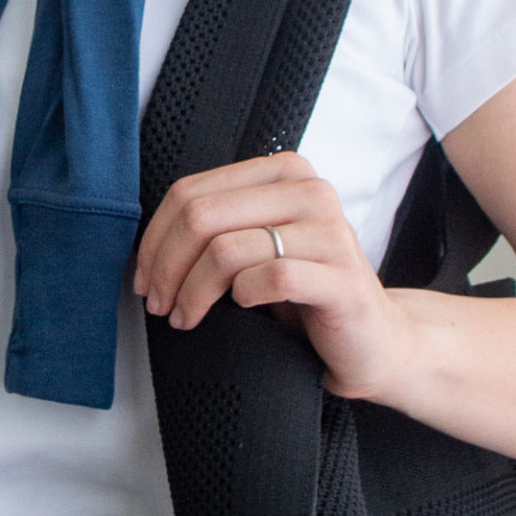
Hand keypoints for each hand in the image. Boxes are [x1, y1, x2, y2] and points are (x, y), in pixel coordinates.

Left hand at [133, 152, 409, 397]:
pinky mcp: (341, 277)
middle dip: (166, 266)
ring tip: (185, 318)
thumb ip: (217, 229)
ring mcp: (330, 232)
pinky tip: (242, 311)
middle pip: (201, 217)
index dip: (154, 239)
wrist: (372, 341)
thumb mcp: (255, 249)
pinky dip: (242, 299)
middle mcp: (310, 191)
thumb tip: (150, 246)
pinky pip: (269, 278)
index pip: (191, 192)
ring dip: (193, 291)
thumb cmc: (305, 296)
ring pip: (226, 250)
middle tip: (159, 304)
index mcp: (282, 174)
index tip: (143, 279)